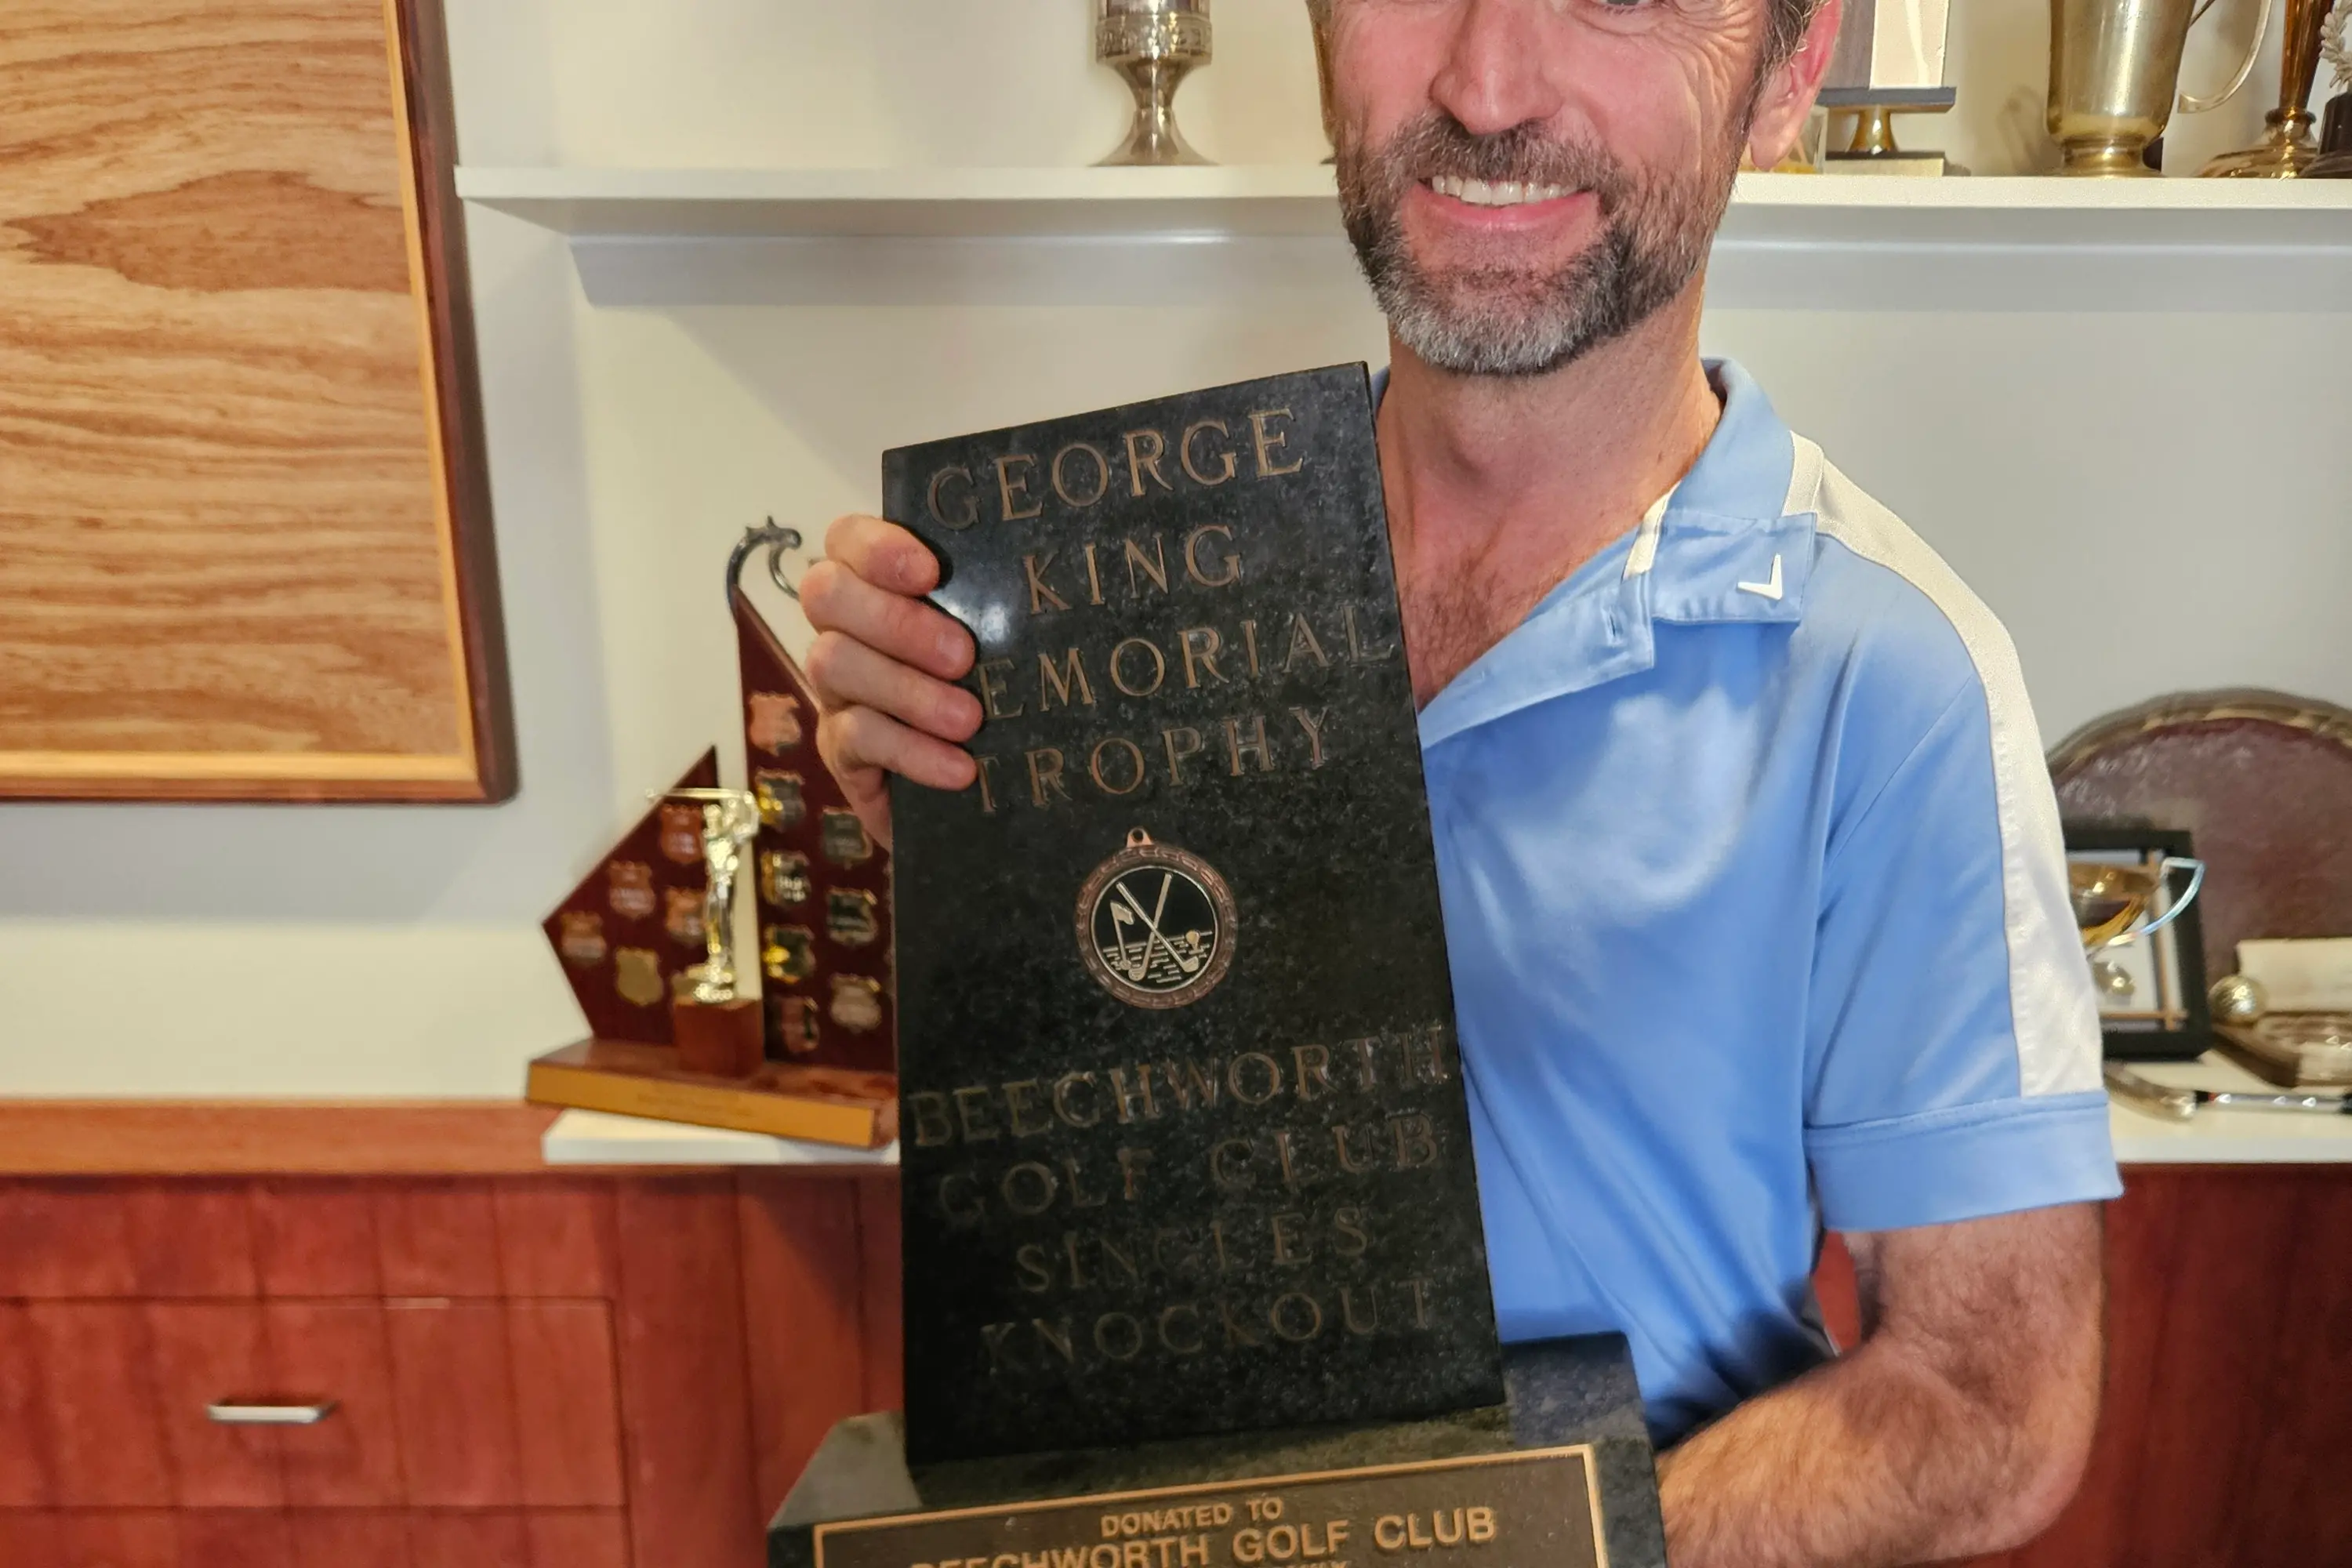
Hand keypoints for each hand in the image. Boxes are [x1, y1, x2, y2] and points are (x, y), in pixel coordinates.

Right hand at [801, 515, 981, 849]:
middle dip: (895, 622)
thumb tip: (1052, 572)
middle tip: (963, 657)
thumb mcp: (1007, 642)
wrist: (985, 791)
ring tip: (969, 720)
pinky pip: (855, 738)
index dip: (878, 548)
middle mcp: (844, 628)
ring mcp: (835, 688)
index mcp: (877, 584)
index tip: (932, 573)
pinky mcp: (838, 749)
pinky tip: (959, 768)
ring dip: (906, 690)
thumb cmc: (1001, 692)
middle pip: (826, 594)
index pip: (848, 539)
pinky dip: (911, 750)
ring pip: (833, 663)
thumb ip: (1006, 603)